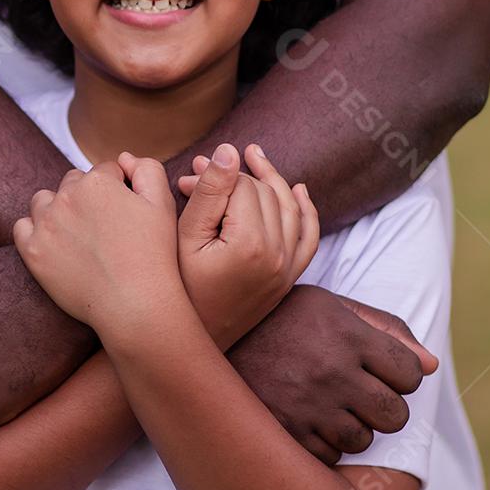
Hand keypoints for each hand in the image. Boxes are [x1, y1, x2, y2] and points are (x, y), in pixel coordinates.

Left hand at [12, 157, 180, 336]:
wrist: (135, 305)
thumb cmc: (153, 254)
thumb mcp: (162, 203)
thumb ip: (146, 169)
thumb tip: (123, 158)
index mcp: (97, 181)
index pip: (104, 171)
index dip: (117, 190)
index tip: (124, 214)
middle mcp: (67, 196)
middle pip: (73, 183)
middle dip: (86, 198)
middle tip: (103, 228)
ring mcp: (46, 224)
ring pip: (44, 200)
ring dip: (57, 209)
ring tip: (77, 234)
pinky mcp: (32, 251)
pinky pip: (22, 227)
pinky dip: (34, 231)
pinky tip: (53, 243)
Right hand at [174, 142, 318, 348]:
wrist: (191, 339)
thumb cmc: (179, 286)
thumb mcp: (186, 236)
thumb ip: (209, 190)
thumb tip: (229, 150)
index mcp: (251, 243)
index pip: (242, 185)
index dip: (214, 173)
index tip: (189, 173)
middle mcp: (278, 256)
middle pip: (265, 193)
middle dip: (235, 177)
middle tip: (200, 172)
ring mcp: (287, 269)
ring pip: (290, 208)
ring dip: (272, 181)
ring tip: (254, 157)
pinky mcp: (289, 279)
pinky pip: (309, 237)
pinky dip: (307, 211)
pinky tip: (298, 191)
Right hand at [228, 285, 438, 464]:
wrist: (212, 333)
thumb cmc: (282, 317)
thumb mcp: (330, 306)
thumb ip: (384, 328)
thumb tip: (431, 365)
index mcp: (347, 334)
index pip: (411, 373)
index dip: (403, 375)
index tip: (384, 372)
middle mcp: (332, 371)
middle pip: (395, 414)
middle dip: (385, 408)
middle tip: (362, 395)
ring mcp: (308, 405)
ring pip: (363, 440)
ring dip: (354, 428)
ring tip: (330, 406)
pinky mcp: (286, 432)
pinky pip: (329, 456)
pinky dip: (324, 444)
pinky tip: (307, 420)